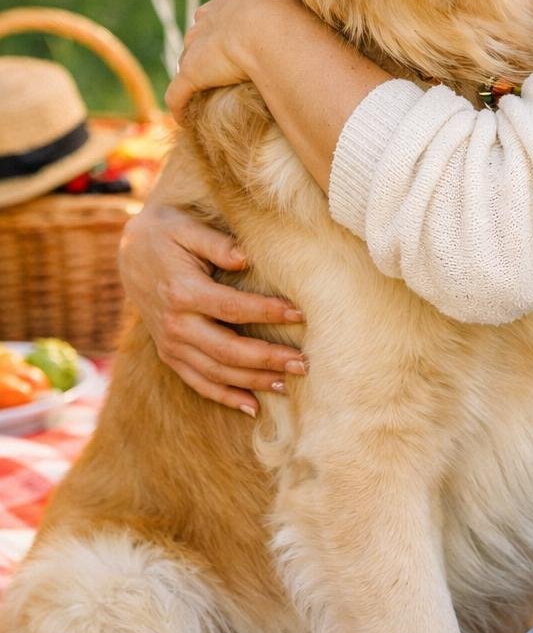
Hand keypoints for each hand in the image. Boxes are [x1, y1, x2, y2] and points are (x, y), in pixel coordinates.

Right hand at [118, 199, 306, 415]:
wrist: (130, 250)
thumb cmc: (166, 232)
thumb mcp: (187, 227)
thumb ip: (216, 242)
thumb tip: (246, 258)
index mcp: (182, 292)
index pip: (232, 308)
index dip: (267, 313)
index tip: (300, 314)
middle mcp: (175, 324)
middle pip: (227, 350)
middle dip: (267, 359)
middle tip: (302, 363)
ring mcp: (170, 344)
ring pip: (215, 372)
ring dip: (252, 382)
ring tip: (287, 384)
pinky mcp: (169, 353)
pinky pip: (197, 382)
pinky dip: (224, 396)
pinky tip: (253, 406)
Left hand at [166, 0, 279, 122]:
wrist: (268, 23)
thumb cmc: (288, 3)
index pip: (220, 9)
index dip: (225, 23)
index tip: (235, 36)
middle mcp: (210, 18)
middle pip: (199, 33)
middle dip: (203, 45)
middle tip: (217, 62)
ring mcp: (199, 46)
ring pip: (188, 60)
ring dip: (193, 73)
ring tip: (202, 89)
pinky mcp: (192, 73)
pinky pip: (178, 94)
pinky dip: (180, 107)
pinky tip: (185, 120)